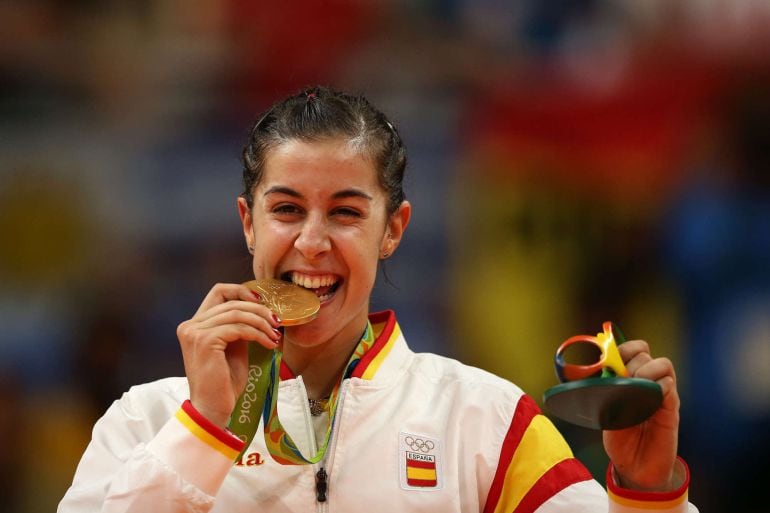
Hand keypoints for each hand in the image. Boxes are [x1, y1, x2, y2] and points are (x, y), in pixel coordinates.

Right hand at [176, 283, 280, 426]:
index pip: (219, 292)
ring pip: (237, 313)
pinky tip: (269, 343)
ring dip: (261, 323)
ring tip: (274, 335)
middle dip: (259, 309)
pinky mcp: (205, 341)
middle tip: (276, 322)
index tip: (263, 302)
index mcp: (194, 324)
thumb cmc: (224, 383)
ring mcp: (195, 332)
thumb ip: (238, 327)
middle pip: (231, 301)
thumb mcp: (233, 347)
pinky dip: (258, 334)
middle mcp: (190, 325)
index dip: (242, 291)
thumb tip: (260, 310)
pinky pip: (239, 328)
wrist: (213, 409)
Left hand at [602, 339, 680, 490]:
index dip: (623, 348)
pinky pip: (669, 386)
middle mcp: (646, 382)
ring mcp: (660, 393)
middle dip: (630, 362)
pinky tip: (649, 400)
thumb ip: (607, 393)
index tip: (612, 359)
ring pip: (662, 364)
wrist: (635, 468)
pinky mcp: (671, 408)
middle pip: (644, 353)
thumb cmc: (620, 439)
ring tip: (635, 390)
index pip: (632, 349)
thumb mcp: (606, 414)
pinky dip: (659, 387)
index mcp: (628, 379)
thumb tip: (606, 372)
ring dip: (645, 371)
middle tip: (622, 382)